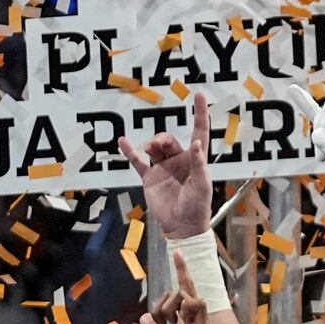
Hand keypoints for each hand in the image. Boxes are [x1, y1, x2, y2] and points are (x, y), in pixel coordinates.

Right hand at [119, 93, 211, 239]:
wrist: (181, 227)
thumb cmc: (197, 208)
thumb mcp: (202, 186)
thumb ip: (199, 165)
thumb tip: (196, 143)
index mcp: (195, 160)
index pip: (198, 132)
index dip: (200, 114)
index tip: (199, 95)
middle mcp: (179, 161)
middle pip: (169, 140)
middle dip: (162, 139)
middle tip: (156, 145)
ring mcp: (163, 168)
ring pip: (155, 148)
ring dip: (151, 144)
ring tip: (148, 149)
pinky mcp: (150, 178)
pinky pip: (138, 162)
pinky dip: (130, 152)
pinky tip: (123, 141)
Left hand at [140, 251, 215, 323]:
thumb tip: (143, 319)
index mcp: (186, 312)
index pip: (183, 286)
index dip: (181, 269)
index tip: (177, 252)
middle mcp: (194, 310)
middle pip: (180, 287)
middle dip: (163, 302)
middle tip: (160, 323)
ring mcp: (199, 315)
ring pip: (181, 293)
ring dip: (169, 308)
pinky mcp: (204, 321)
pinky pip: (196, 301)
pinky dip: (186, 309)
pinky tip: (182, 323)